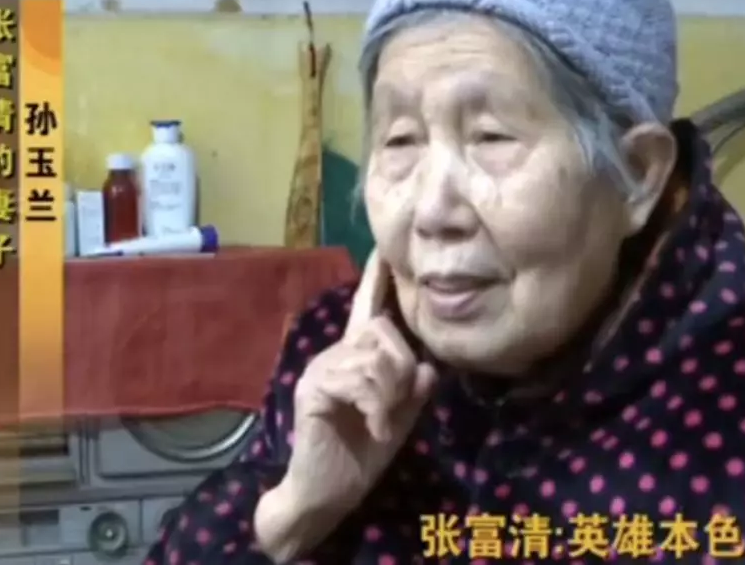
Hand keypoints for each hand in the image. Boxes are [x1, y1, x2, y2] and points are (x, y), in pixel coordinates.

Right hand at [255, 255, 437, 560]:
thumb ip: (413, 391)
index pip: (367, 310)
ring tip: (383, 422)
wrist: (325, 494)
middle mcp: (335, 354)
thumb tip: (429, 366)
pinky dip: (378, 408)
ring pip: (375, 357)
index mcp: (356, 358)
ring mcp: (321, 369)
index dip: (375, 280)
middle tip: (398, 404)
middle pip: (383, 332)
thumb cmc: (359, 455)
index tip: (383, 249)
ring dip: (391, 394)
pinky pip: (360, 381)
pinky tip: (376, 429)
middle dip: (402, 367)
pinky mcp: (314, 389)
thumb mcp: (398, 419)